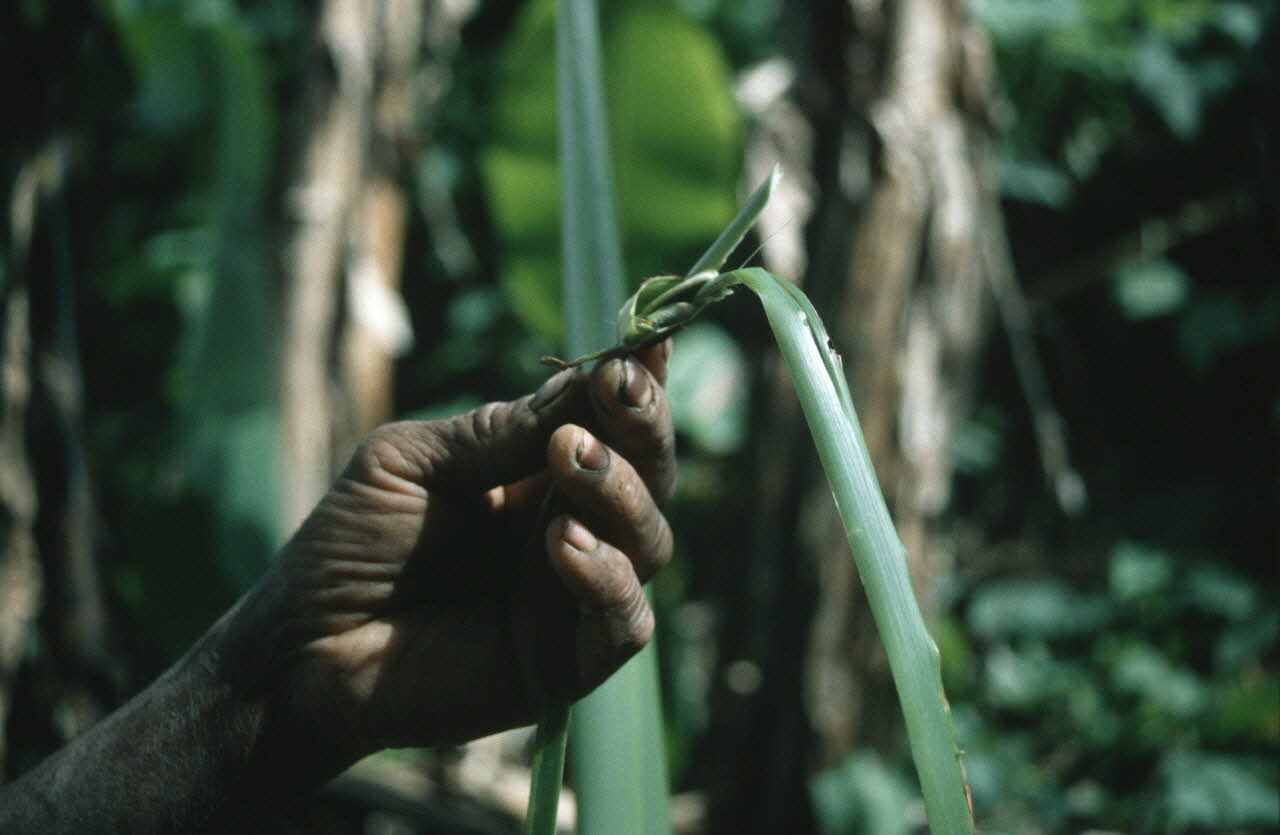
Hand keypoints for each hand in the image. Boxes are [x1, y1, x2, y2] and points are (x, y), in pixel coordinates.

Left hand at [218, 343, 675, 764]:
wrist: (302, 647)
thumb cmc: (350, 545)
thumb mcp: (410, 463)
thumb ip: (492, 433)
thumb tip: (581, 386)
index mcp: (537, 475)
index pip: (609, 425)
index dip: (635, 386)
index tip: (645, 345)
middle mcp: (573, 527)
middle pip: (649, 475)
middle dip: (642, 426)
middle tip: (618, 390)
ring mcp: (574, 595)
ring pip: (649, 540)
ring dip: (621, 491)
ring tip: (570, 457)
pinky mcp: (569, 660)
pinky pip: (622, 621)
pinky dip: (607, 577)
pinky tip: (566, 543)